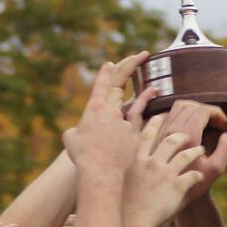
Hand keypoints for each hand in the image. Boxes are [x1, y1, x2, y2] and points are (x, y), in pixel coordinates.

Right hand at [62, 53, 151, 177]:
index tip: (110, 65)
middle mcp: (110, 110)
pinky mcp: (135, 133)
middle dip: (129, 68)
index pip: (100, 86)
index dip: (105, 74)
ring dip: (143, 91)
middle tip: (140, 55)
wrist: (100, 171)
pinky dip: (147, 104)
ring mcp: (124, 121)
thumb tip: (78, 132)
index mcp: (93, 109)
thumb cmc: (82, 156)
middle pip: (120, 86)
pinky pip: (142, 117)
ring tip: (152, 81)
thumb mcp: (71, 140)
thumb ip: (76, 131)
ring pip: (134, 102)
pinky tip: (154, 93)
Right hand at [122, 116, 208, 226]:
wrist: (131, 223)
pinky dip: (198, 175)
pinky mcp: (178, 187)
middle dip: (181, 134)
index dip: (156, 124)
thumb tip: (119, 155)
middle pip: (171, 140)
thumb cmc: (121, 204)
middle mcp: (152, 163)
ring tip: (201, 148)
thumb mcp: (116, 178)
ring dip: (196, 150)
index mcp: (137, 158)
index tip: (162, 117)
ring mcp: (166, 174)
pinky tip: (200, 176)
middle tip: (186, 134)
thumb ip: (120, 164)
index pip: (148, 134)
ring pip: (187, 155)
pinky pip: (194, 176)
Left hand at [160, 99, 226, 200]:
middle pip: (189, 105)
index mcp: (188, 136)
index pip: (202, 111)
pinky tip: (187, 124)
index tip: (224, 121)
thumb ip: (225, 150)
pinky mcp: (153, 135)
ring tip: (202, 121)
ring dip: (192, 110)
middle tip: (215, 120)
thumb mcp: (215, 170)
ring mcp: (159, 132)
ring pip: (176, 107)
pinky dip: (179, 114)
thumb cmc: (191, 187)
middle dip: (205, 109)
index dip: (216, 112)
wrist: (163, 200)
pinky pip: (165, 115)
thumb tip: (226, 134)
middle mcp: (170, 131)